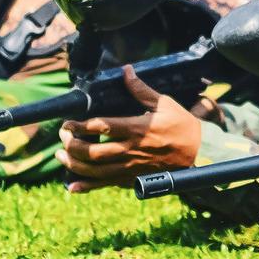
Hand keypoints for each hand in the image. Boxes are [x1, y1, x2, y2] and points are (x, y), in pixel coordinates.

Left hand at [55, 66, 200, 191]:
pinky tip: (72, 186)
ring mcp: (131, 167)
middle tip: (63, 136)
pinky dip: (88, 187)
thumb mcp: (164, 103)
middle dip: (72, 145)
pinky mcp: (133, 178)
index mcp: (137, 129)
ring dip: (74, 165)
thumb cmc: (181, 125)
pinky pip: (107, 184)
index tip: (68, 122)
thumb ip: (140, 89)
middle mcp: (131, 150)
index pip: (102, 127)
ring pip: (96, 171)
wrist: (198, 152)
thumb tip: (126, 71)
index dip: (81, 125)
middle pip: (93, 152)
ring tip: (61, 157)